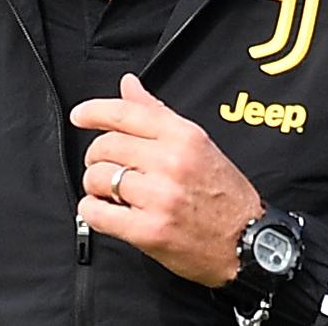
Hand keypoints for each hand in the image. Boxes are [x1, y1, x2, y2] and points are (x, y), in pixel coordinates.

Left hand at [70, 73, 262, 286]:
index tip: (79, 115)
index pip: (125, 114)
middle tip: (105, 165)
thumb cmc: (224, 193)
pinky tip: (104, 210)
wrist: (248, 242)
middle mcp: (170, 162)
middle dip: (97, 156)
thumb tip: (129, 84)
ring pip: (99, 178)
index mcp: (183, 136)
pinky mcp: (149, 231)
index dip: (94, 111)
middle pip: (106, 146)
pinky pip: (98, 214)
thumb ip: (157, 113)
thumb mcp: (197, 143)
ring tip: (109, 191)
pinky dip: (93, 211)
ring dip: (95, 185)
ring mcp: (159, 197)